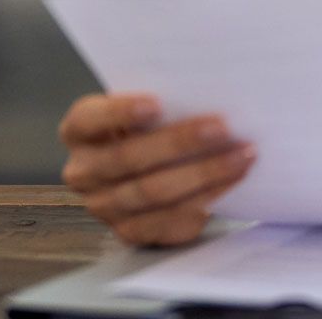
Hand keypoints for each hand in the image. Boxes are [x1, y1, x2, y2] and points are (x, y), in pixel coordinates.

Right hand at [57, 93, 255, 246]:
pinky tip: (233, 180)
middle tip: (222, 127)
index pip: (89, 120)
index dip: (119, 113)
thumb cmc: (150, 126)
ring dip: (204, 173)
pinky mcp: (130, 232)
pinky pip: (169, 220)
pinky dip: (206, 198)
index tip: (157, 103)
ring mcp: (103, 206)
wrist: (151, 168)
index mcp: (79, 131)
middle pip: (129, 158)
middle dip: (180, 143)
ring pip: (154, 192)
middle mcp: (83, 171)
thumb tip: (209, 90)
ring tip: (241, 154)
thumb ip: (163, 102)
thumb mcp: (144, 109)